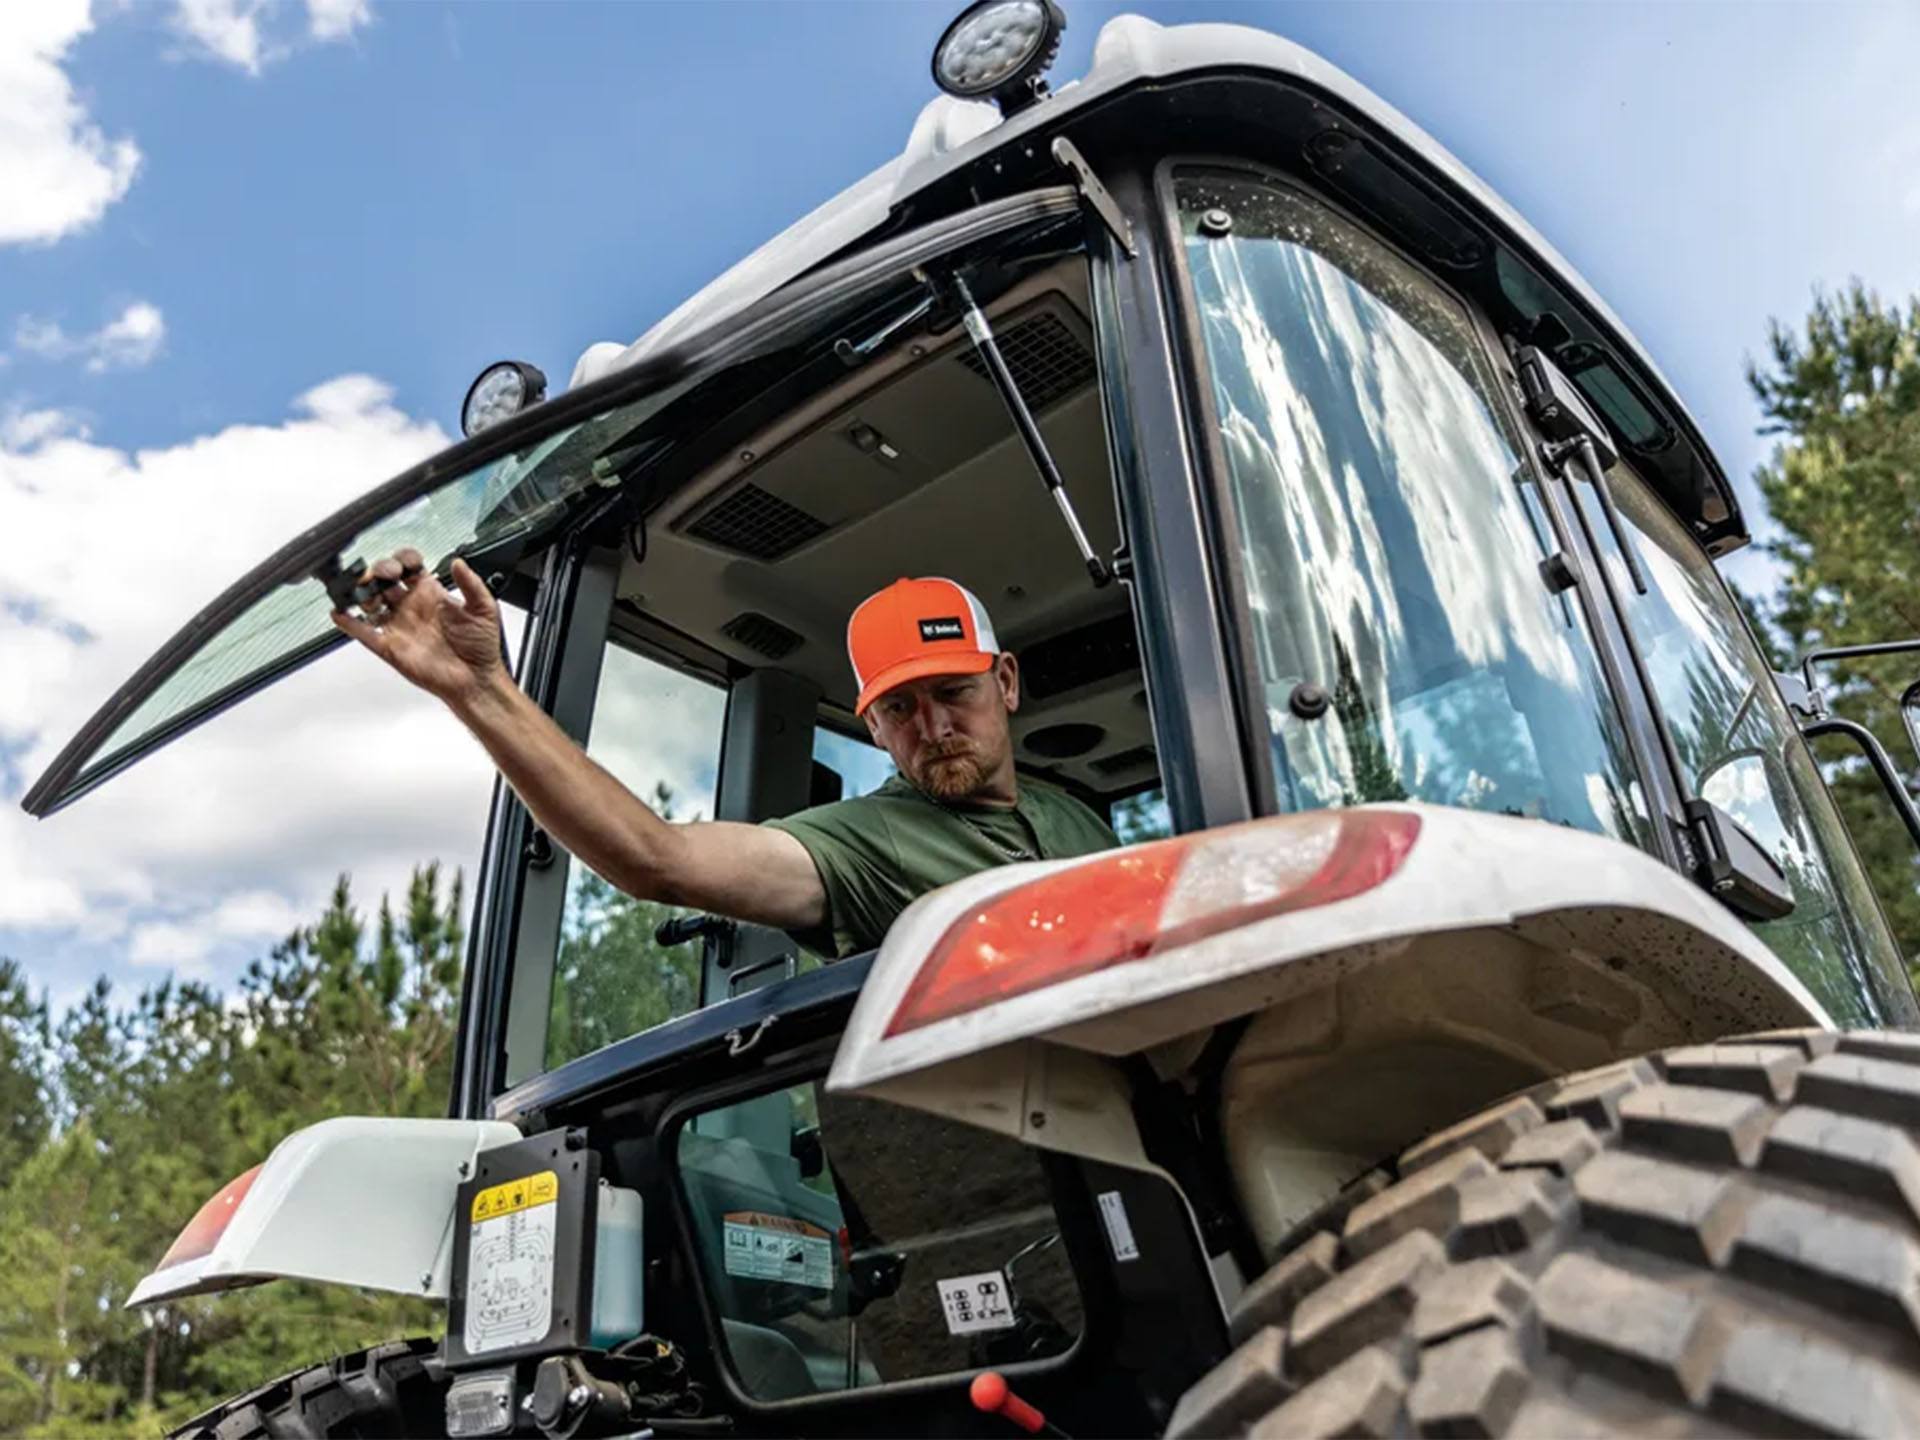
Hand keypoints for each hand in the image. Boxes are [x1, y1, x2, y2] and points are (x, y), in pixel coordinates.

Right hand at [331, 549, 504, 707]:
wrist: (476, 679)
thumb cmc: (482, 647)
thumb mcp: (484, 608)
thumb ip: (471, 583)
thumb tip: (458, 562)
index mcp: (431, 595)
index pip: (409, 568)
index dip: (404, 559)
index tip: (407, 563)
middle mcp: (412, 607)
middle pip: (385, 580)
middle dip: (380, 570)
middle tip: (387, 574)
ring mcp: (399, 626)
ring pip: (371, 602)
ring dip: (364, 593)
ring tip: (369, 592)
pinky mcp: (390, 647)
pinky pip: (364, 632)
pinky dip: (349, 623)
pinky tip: (340, 613)